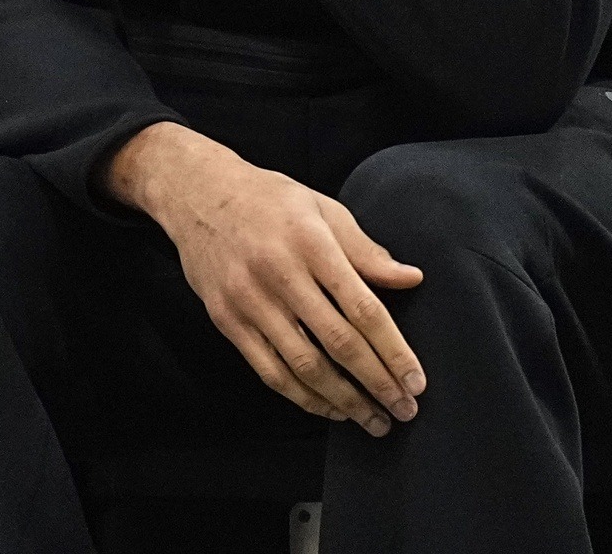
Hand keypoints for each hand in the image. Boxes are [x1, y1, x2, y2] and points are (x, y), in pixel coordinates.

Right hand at [106, 122, 425, 435]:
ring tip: (371, 419)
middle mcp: (279, 273)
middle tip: (404, 410)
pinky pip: (269, 370)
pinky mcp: (226, 319)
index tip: (416, 381)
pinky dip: (303, 397)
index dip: (394, 351)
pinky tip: (328, 407)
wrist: (196, 192)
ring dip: (343, 401)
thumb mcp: (322, 209)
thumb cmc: (267, 200)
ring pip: (304, 365)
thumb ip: (365, 251)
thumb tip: (411, 279)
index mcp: (311, 243)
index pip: (363, 309)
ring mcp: (249, 300)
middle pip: (338, 343)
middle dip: (377, 384)